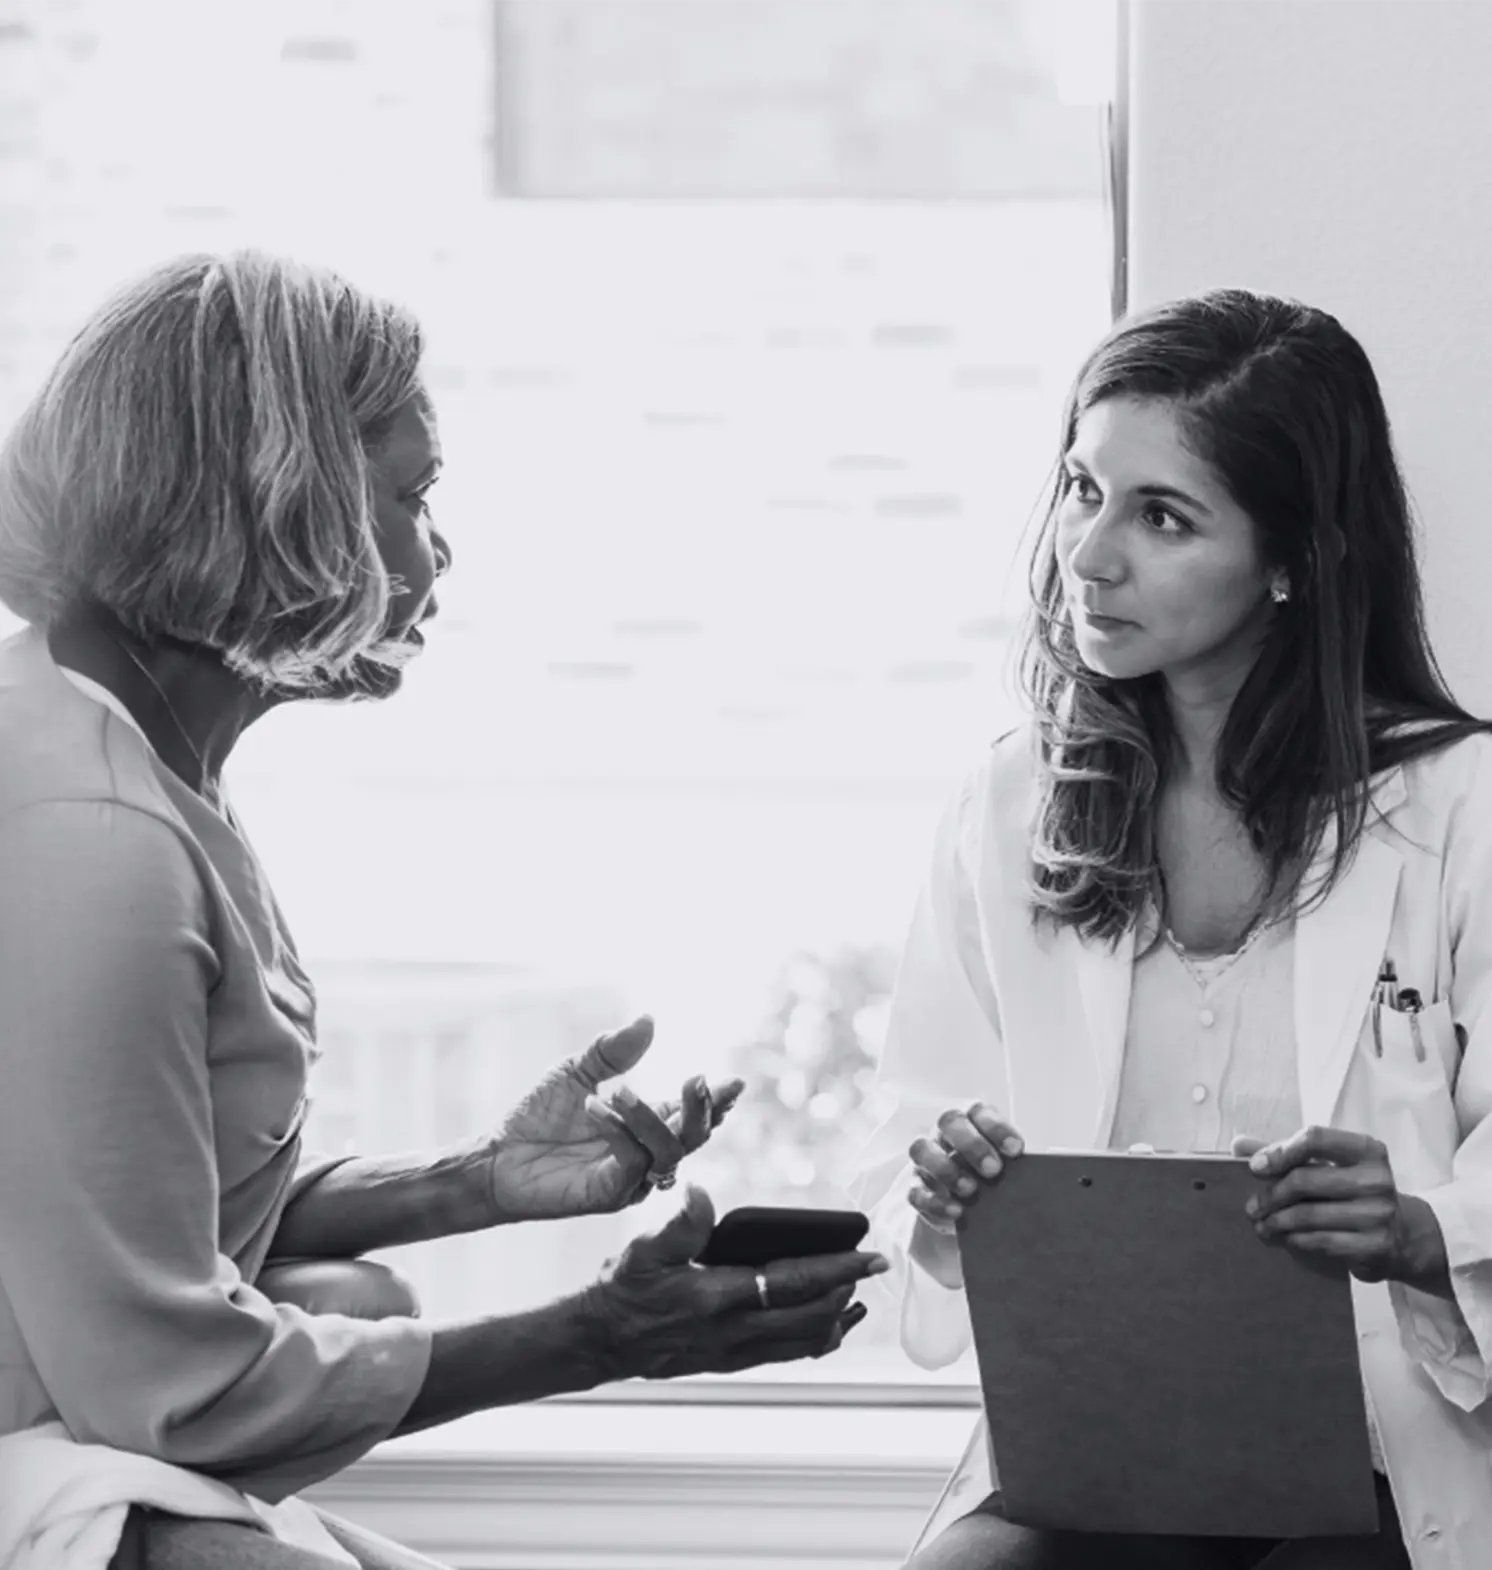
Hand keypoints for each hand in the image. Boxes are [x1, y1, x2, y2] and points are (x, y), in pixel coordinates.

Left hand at [485, 1017, 744, 1220]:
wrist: (498, 1156)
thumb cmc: (539, 1117)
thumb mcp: (578, 1072)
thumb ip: (614, 1050)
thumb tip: (648, 1018)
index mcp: (647, 1124)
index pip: (692, 1113)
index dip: (715, 1100)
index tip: (734, 1083)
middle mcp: (647, 1152)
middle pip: (693, 1137)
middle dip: (701, 1110)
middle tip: (696, 1080)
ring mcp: (631, 1177)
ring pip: (667, 1152)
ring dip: (650, 1116)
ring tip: (620, 1089)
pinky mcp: (608, 1194)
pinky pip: (631, 1163)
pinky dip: (619, 1131)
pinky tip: (595, 1107)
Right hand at [581, 1185, 888, 1378]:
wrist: (599, 1341)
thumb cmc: (621, 1289)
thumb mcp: (642, 1248)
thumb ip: (679, 1222)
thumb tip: (702, 1191)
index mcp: (716, 1296)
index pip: (794, 1282)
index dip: (838, 1269)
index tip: (870, 1256)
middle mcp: (732, 1330)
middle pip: (810, 1316)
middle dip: (846, 1292)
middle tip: (869, 1271)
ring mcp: (732, 1351)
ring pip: (802, 1342)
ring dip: (835, 1320)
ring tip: (856, 1301)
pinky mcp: (727, 1361)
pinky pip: (783, 1354)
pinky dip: (812, 1340)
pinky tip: (821, 1327)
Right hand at [908, 1102, 1024, 1234]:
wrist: (962, 1198)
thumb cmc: (989, 1173)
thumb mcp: (1005, 1163)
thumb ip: (1016, 1162)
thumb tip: (1052, 1174)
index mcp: (971, 1121)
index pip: (979, 1111)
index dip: (996, 1128)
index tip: (1016, 1150)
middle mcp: (945, 1134)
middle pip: (948, 1122)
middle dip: (972, 1144)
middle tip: (993, 1170)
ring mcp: (927, 1159)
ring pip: (922, 1149)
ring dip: (947, 1169)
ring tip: (971, 1191)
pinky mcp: (916, 1186)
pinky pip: (915, 1189)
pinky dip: (935, 1201)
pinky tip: (955, 1211)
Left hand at [1240, 1125, 1429, 1284]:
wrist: (1402, 1235)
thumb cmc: (1351, 1191)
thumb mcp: (1327, 1165)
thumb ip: (1284, 1152)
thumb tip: (1238, 1144)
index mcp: (1366, 1150)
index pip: (1315, 1138)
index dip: (1280, 1150)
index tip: (1255, 1167)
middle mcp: (1377, 1179)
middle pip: (1305, 1179)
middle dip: (1271, 1195)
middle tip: (1252, 1206)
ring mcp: (1379, 1214)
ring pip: (1308, 1214)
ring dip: (1276, 1221)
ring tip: (1262, 1225)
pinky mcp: (1376, 1246)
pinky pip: (1320, 1241)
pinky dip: (1295, 1239)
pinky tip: (1284, 1238)